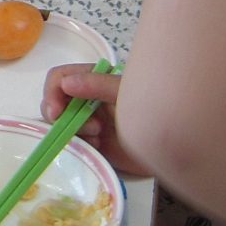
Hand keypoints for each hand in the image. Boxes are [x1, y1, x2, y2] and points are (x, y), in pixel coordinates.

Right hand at [42, 62, 152, 178]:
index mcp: (93, 80)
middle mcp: (86, 99)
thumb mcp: (126, 94)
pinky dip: (79, 145)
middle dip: (64, 117)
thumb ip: (98, 85)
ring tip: (98, 138)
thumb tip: (66, 84)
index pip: (59, 78)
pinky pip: (71, 143)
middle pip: (54, 103)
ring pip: (60, 125)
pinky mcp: (92, 142)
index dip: (52, 93)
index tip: (56, 112)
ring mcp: (87, 121)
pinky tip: (98, 147)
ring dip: (73, 132)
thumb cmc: (154, 110)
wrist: (173, 145)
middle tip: (91, 129)